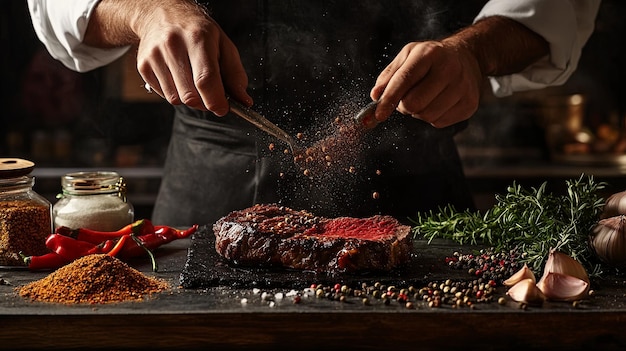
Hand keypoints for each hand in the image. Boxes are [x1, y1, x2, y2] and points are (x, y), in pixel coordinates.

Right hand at [134, 2, 251, 114]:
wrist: (162, 14)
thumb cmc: (197, 31)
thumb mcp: (223, 45)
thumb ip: (235, 74)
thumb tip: (244, 101)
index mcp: (197, 38)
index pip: (206, 79)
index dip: (216, 100)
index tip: (223, 108)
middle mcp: (173, 45)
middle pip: (190, 95)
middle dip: (205, 103)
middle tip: (211, 94)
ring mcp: (155, 56)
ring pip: (176, 99)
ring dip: (190, 98)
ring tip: (193, 80)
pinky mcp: (143, 66)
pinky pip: (165, 96)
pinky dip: (176, 93)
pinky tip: (179, 77)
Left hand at [370, 40, 482, 127]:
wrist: (468, 57)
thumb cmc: (432, 58)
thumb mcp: (408, 56)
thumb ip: (389, 76)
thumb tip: (375, 96)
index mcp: (429, 53)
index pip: (404, 80)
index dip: (389, 99)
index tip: (378, 114)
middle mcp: (449, 68)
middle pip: (414, 103)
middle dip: (404, 105)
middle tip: (408, 97)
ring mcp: (463, 87)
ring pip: (426, 116)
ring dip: (419, 112)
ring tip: (425, 97)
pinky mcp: (470, 104)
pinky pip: (439, 123)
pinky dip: (433, 117)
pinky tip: (438, 102)